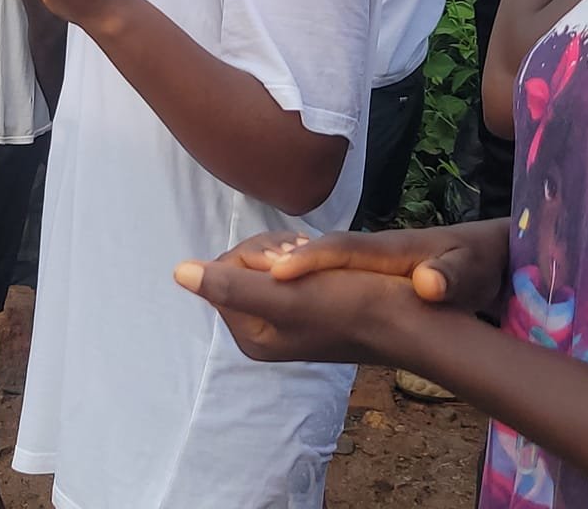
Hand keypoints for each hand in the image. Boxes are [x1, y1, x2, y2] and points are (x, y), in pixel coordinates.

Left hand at [173, 250, 430, 365]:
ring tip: (316, 260)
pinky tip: (329, 267)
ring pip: (267, 263)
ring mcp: (285, 319)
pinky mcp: (309, 307)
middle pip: (242, 266)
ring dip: (290, 252)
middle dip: (270, 252)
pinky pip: (291, 269)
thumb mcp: (282, 295)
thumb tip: (178, 273)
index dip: (252, 255)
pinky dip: (306, 258)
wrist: (409, 319)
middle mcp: (263, 331)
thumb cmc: (347, 304)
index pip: (223, 271)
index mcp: (250, 335)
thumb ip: (229, 286)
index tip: (285, 259)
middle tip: (302, 255)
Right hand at [255, 221, 510, 314]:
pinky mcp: (346, 272)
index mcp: (387, 250)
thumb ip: (452, 274)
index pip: (340, 248)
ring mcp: (349, 261)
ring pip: (292, 256)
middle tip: (239, 278)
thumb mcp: (472, 269)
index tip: (276, 273)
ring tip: (243, 286)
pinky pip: (299, 268)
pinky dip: (275, 276)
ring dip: (262, 268)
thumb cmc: (477, 262)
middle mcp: (359, 250)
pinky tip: (268, 293)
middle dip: (263, 259)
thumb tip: (431, 284)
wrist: (483, 256)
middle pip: (300, 248)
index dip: (308, 259)